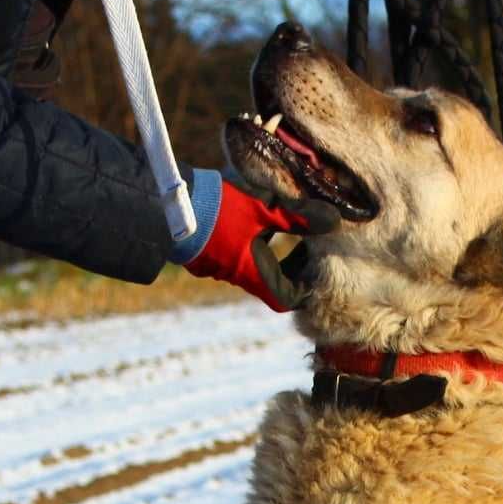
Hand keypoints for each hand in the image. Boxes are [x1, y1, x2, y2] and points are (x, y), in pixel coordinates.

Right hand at [182, 177, 339, 311]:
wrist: (167, 205)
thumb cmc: (220, 211)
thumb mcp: (265, 209)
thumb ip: (299, 216)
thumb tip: (335, 220)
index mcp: (256, 274)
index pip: (288, 298)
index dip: (307, 287)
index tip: (319, 265)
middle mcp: (238, 275)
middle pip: (275, 283)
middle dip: (295, 267)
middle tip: (310, 243)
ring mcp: (220, 264)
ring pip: (256, 267)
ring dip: (275, 252)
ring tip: (289, 225)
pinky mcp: (208, 249)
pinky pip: (239, 254)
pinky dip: (256, 242)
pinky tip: (258, 216)